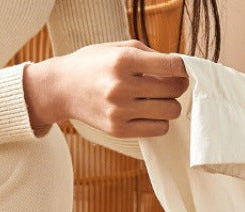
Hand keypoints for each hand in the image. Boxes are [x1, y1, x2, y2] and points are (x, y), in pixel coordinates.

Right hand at [24, 40, 188, 137]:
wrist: (62, 88)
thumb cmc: (94, 65)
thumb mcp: (119, 48)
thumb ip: (151, 55)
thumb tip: (180, 68)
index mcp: (123, 60)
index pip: (171, 66)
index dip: (182, 68)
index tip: (181, 70)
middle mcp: (121, 86)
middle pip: (173, 91)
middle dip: (177, 86)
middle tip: (170, 84)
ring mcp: (120, 111)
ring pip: (169, 112)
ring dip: (169, 105)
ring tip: (158, 99)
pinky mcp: (119, 130)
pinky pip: (159, 129)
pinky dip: (160, 121)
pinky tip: (150, 113)